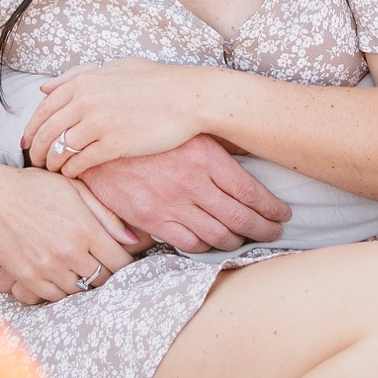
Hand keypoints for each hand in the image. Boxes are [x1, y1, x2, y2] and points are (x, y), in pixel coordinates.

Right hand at [0, 166, 138, 304]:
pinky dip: (62, 289)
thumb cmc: (34, 188)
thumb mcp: (74, 190)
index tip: (122, 259)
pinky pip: (56, 297)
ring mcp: (48, 268)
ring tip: (80, 268)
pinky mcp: (28, 278)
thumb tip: (133, 240)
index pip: (121, 262)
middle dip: (107, 273)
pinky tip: (61, 274)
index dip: (126, 264)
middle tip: (103, 264)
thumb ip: (106, 215)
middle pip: (103, 280)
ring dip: (84, 282)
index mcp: (85, 229)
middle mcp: (70, 252)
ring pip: (81, 291)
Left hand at [23, 59, 219, 176]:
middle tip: (36, 162)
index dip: (31, 130)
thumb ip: (76, 75)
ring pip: (61, 149)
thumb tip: (44, 88)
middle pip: (47, 131)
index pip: (43, 109)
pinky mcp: (115, 144)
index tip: (28, 143)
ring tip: (54, 170)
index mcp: (83, 81)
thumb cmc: (155, 81)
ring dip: (53, 163)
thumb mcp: (114, 68)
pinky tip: (72, 174)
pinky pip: (81, 162)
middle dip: (37, 151)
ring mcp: (99, 123)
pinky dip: (71, 170)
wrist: (188, 97)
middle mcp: (86, 101)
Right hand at [81, 138, 291, 252]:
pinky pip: (190, 243)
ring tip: (250, 239)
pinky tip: (215, 243)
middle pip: (242, 218)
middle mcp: (193, 182)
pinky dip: (208, 248)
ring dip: (240, 241)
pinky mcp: (153, 220)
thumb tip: (248, 154)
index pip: (252, 192)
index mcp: (205, 156)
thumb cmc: (145, 132)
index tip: (282, 214)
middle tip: (276, 231)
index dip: (273, 209)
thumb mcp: (185, 130)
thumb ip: (216, 145)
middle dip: (265, 229)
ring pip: (219, 235)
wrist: (95, 144)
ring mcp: (173, 204)